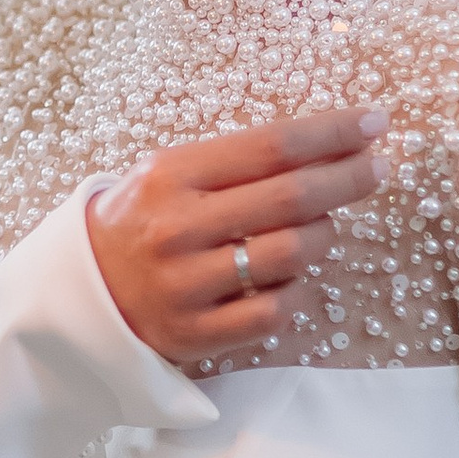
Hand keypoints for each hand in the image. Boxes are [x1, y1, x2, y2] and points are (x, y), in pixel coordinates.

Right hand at [87, 108, 389, 364]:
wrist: (80, 294)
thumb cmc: (140, 221)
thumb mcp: (169, 174)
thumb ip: (236, 162)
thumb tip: (328, 146)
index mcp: (170, 176)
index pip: (271, 145)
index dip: (332, 132)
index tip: (374, 122)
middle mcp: (177, 228)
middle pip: (292, 197)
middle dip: (349, 177)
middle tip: (378, 167)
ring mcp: (186, 285)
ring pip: (293, 253)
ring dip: (325, 234)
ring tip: (323, 225)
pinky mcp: (196, 334)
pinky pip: (277, 311)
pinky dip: (298, 290)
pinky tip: (292, 276)